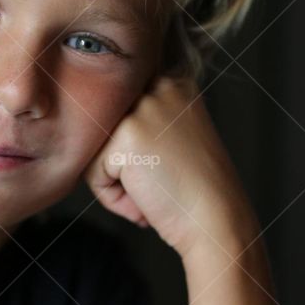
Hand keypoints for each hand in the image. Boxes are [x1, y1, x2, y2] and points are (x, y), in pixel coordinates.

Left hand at [82, 73, 258, 261]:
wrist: (217, 222)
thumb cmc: (195, 191)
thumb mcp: (176, 137)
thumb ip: (142, 121)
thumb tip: (87, 119)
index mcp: (174, 82)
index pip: (120, 112)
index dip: (132, 151)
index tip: (162, 168)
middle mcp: (160, 86)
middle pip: (105, 128)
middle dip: (121, 164)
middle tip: (158, 183)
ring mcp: (144, 108)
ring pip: (96, 149)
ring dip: (116, 181)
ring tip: (152, 193)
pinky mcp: (127, 136)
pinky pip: (93, 172)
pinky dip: (113, 197)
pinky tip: (146, 201)